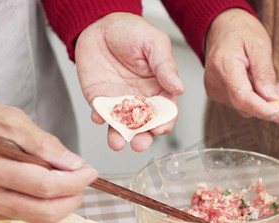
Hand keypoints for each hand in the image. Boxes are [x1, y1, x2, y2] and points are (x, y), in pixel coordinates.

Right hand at [0, 98, 97, 222]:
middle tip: (84, 179)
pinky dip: (45, 204)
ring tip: (70, 181)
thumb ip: (44, 144)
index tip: (91, 171)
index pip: (45, 186)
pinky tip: (49, 185)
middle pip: (44, 211)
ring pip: (37, 219)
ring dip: (62, 203)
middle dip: (73, 197)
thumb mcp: (12, 119)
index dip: (75, 181)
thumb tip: (74, 164)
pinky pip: (25, 215)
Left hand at [75, 12, 184, 151]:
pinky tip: (99, 117)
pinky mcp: (100, 100)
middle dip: (142, 138)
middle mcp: (141, 100)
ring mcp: (120, 102)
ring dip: (119, 137)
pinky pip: (100, 114)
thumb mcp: (154, 43)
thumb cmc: (131, 31)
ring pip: (122, 126)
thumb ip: (166, 66)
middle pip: (145, 126)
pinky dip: (99, 119)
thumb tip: (180, 88)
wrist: (100, 23)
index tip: (159, 128)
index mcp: (160, 88)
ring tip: (117, 142)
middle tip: (139, 143)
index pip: (166, 112)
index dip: (164, 123)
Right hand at [204, 8, 278, 121]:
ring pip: (242, 106)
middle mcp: (214, 80)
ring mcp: (213, 88)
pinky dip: (252, 97)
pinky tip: (255, 82)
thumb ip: (265, 73)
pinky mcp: (215, 92)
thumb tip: (272, 97)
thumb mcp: (260, 45)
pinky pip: (238, 102)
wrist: (221, 26)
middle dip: (266, 104)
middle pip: (243, 105)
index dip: (264, 110)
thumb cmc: (240, 30)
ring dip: (260, 100)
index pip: (243, 98)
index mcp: (224, 65)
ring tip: (267, 80)